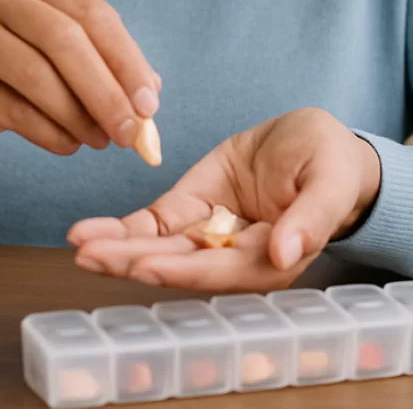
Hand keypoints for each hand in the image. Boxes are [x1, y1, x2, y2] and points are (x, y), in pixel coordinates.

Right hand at [0, 0, 160, 174]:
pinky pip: (13, 110)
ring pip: (38, 76)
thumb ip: (107, 66)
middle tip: (130, 133)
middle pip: (64, 40)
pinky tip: (68, 145)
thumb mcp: (64, 55)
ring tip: (100, 141)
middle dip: (105, 91)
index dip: (126, 59)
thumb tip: (149, 96)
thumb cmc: (18, 68)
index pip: (91, 12)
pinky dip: (50, 133)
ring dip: (79, 117)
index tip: (149, 104)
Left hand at [67, 108, 380, 291]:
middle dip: (134, 262)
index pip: (223, 270)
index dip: (185, 268)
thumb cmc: (331, 164)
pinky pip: (152, 224)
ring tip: (80, 245)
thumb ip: (312, 218)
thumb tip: (288, 254)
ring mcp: (209, 233)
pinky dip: (121, 229)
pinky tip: (89, 232)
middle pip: (180, 264)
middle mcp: (235, 256)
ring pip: (159, 248)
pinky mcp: (191, 208)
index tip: (146, 265)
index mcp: (273, 259)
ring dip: (118, 249)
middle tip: (92, 256)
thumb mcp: (330, 180)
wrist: (316, 141)